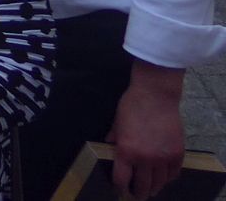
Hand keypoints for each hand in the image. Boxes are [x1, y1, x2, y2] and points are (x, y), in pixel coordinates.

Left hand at [111, 66, 185, 200]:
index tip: (120, 191)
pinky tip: (163, 178)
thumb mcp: (116, 123)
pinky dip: (168, 178)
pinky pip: (173, 174)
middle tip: (136, 195)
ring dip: (154, 188)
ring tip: (151, 190)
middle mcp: (145, 159)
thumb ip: (114, 140)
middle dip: (138, 193)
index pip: (122, 179)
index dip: (120, 188)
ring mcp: (163, 158)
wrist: (155, 95)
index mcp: (126, 151)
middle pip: (143, 186)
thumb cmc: (131, 106)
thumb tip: (110, 149)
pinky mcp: (178, 154)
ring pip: (160, 183)